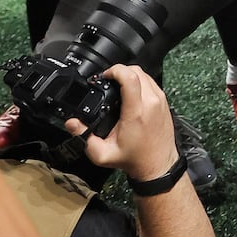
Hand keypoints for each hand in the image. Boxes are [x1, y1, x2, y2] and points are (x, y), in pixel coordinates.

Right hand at [63, 65, 178, 183]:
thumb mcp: (103, 154)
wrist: (158, 165)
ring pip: (145, 74)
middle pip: (137, 71)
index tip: (105, 76)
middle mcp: (151, 103)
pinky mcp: (165, 102)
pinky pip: (151, 82)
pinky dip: (139, 82)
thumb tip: (72, 123)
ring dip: (130, 75)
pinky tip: (129, 92)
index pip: (130, 78)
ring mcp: (160, 101)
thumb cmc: (133, 159)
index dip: (115, 70)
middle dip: (120, 71)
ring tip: (117, 85)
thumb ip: (84, 138)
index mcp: (136, 112)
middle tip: (108, 80)